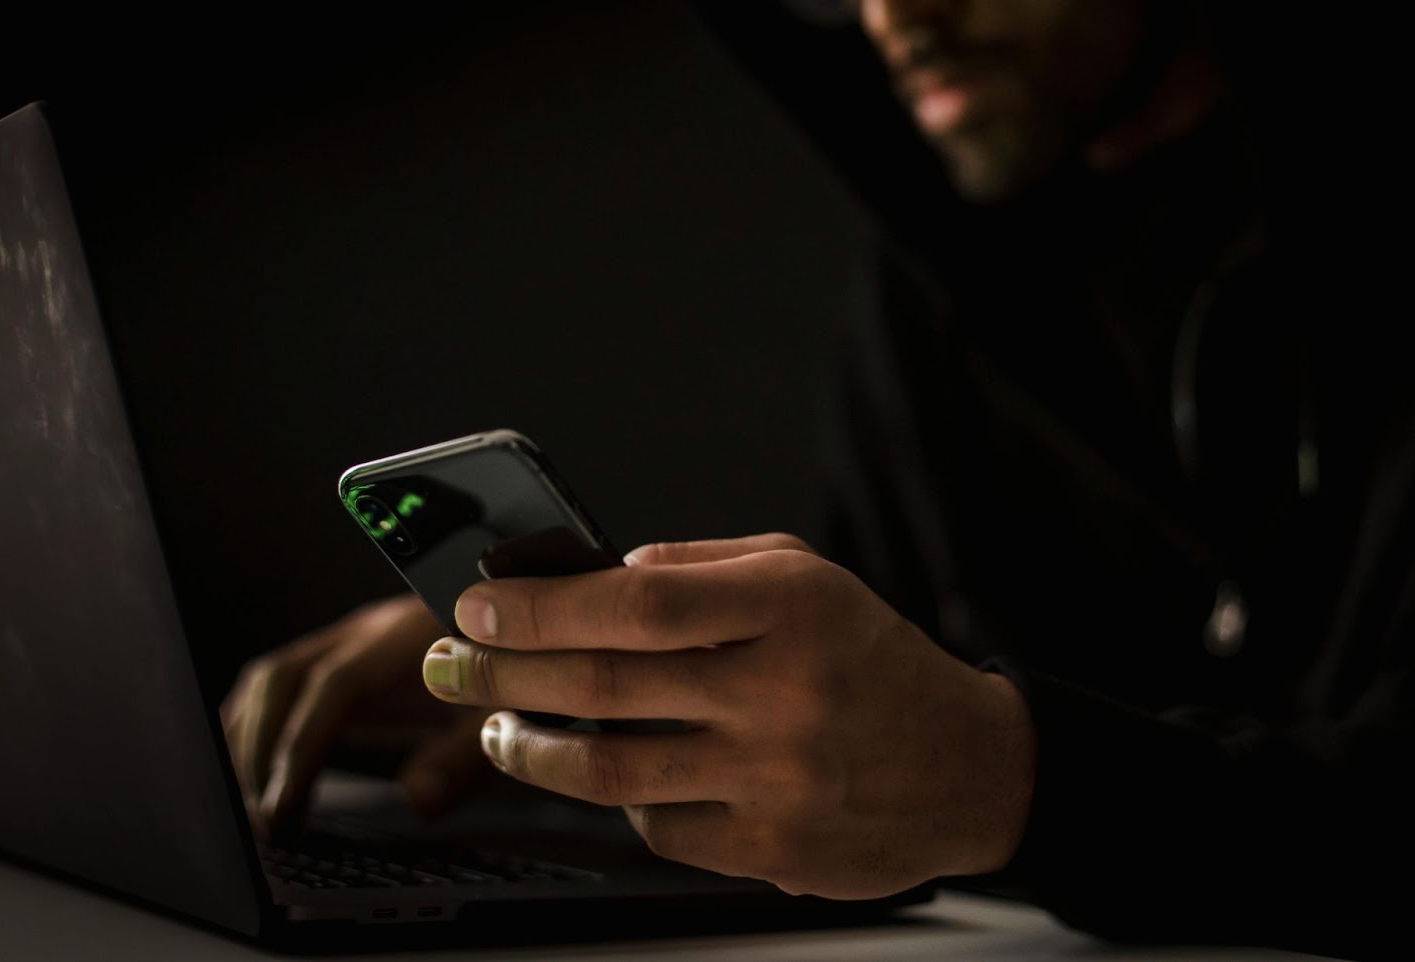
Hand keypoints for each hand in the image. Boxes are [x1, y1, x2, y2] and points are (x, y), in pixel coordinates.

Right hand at [221, 594, 491, 836]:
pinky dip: (258, 725)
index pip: (335, 687)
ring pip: (273, 678)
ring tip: (253, 804)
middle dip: (260, 750)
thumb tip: (417, 800)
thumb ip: (465, 759)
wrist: (519, 623)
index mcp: (406, 640)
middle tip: (261, 818)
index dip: (302, 745)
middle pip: (284, 678)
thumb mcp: (504, 715)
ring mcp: (349, 641)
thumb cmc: (513, 669)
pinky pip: (282, 684)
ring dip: (250, 739)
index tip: (282, 804)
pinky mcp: (342, 657)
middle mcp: (367, 632)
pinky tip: (253, 767)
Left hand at [420, 534, 1036, 898]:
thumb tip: (598, 573)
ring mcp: (776, 779)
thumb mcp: (805, 575)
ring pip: (610, 770)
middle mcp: (782, 692)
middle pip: (604, 686)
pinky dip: (614, 797)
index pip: (636, 601)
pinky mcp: (769, 849)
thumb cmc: (869, 657)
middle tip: (449, 660)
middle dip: (502, 671)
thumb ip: (702, 564)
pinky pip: (655, 826)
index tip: (477, 603)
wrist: (966, 766)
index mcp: (789, 607)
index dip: (541, 605)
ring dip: (528, 747)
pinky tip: (604, 772)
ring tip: (495, 724)